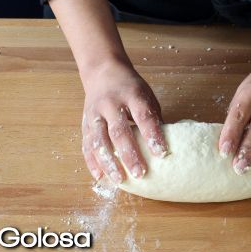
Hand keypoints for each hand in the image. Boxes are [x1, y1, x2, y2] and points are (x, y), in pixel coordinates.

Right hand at [80, 60, 167, 182]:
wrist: (103, 71)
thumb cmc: (131, 88)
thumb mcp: (146, 96)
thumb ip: (153, 118)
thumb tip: (166, 146)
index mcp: (132, 95)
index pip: (143, 116)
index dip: (152, 135)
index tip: (162, 153)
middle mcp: (111, 104)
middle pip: (119, 131)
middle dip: (130, 154)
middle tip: (141, 173)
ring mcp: (95, 114)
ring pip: (99, 140)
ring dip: (109, 162)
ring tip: (120, 180)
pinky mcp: (85, 123)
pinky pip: (86, 144)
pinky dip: (92, 162)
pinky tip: (100, 177)